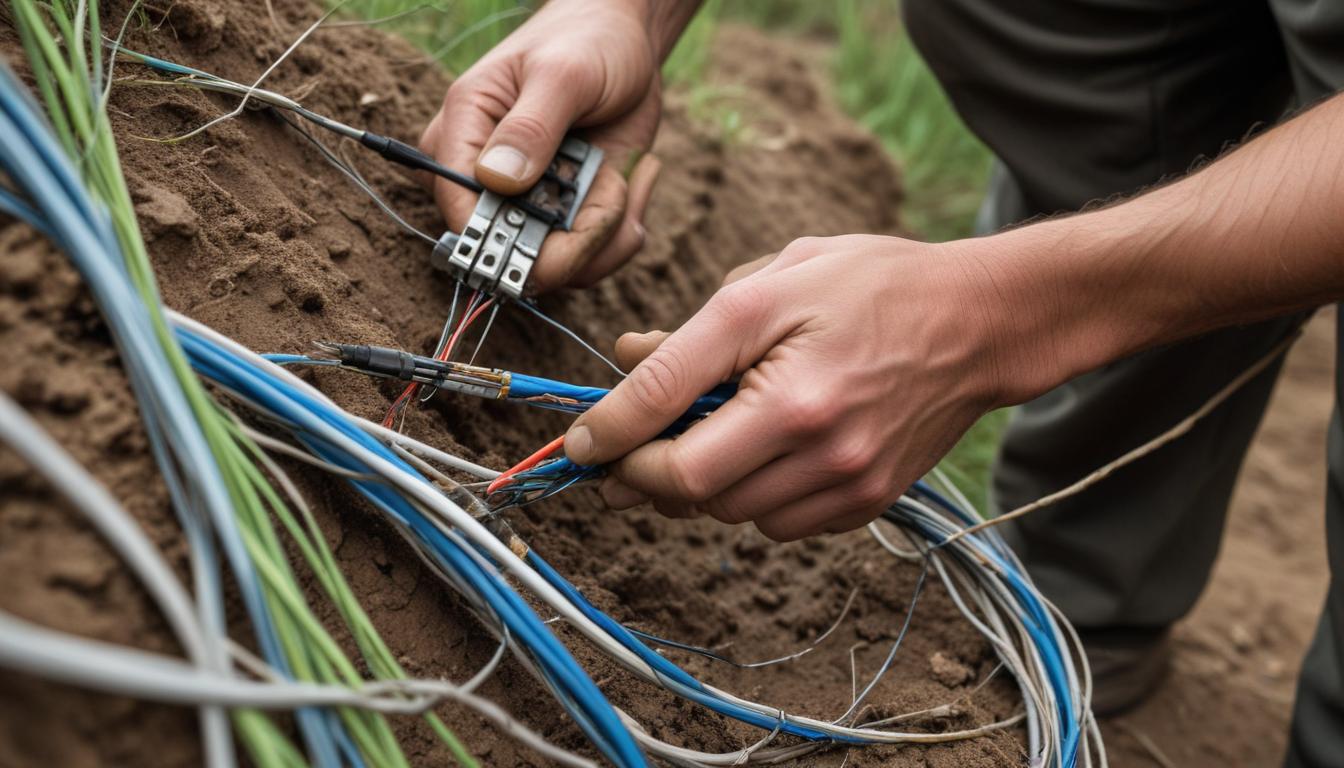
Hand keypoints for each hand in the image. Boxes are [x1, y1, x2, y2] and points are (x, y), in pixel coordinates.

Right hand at [419, 0, 663, 291]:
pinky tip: (632, 180)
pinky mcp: (563, 218)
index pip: (460, 212)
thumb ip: (530, 127)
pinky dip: (622, 229)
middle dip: (576, 241)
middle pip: (510, 255)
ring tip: (628, 177)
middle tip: (617, 189)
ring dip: (607, 234)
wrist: (626, 46)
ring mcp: (525, 204)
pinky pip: (589, 258)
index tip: (562, 239)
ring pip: (557, 267)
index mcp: (461, 133)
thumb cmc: (585, 42)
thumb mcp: (563, 74)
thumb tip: (496, 180)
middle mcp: (484, 180)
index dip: (504, 243)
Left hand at [563, 234, 1061, 539]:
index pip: (673, 451)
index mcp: (792, 393)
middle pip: (696, 493)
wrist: (981, 322)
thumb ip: (691, 337)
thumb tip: (624, 362)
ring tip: (700, 433)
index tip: (580, 449)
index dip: (613, 450)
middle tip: (624, 449)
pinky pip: (779, 524)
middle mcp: (822, 450)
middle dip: (648, 471)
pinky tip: (758, 448)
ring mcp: (849, 483)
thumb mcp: (771, 286)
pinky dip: (750, 496)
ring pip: (733, 514)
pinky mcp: (868, 502)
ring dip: (699, 484)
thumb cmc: (874, 285)